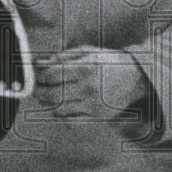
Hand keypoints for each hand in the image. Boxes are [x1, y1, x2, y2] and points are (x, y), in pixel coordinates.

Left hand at [34, 46, 154, 137]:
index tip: (35, 75)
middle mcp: (88, 87)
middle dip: (39, 92)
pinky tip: (57, 109)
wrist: (136, 77)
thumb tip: (40, 62)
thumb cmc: (108, 62)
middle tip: (35, 90)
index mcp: (85, 68)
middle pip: (52, 94)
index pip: (51, 75)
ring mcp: (92, 103)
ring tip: (44, 98)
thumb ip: (64, 56)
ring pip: (59, 108)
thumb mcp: (88, 52)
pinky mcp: (97, 116)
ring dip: (47, 104)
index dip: (39, 76)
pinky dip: (60, 115)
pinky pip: (71, 120)